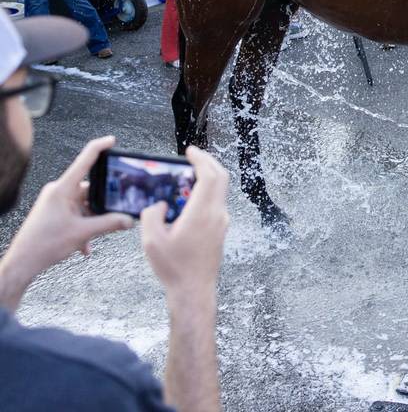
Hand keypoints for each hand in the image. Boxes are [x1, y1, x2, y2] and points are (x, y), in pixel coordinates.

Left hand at [0, 136, 133, 306]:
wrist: (22, 262)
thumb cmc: (44, 244)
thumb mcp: (83, 233)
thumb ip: (110, 224)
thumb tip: (128, 219)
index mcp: (63, 189)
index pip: (84, 160)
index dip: (99, 148)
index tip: (112, 140)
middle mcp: (58, 192)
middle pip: (90, 189)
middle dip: (102, 204)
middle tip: (114, 214)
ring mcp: (55, 202)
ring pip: (84, 205)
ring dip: (92, 220)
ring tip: (92, 237)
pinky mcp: (54, 213)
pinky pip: (76, 215)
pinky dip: (83, 228)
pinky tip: (85, 245)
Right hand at [141, 146, 228, 299]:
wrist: (194, 290)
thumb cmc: (174, 268)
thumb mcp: (151, 240)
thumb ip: (152, 215)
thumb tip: (160, 204)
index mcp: (202, 213)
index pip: (209, 176)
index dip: (201, 159)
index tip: (190, 151)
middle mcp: (217, 214)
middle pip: (220, 178)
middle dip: (208, 163)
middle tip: (192, 157)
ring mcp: (221, 222)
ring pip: (220, 190)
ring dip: (207, 178)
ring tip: (187, 176)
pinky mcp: (220, 230)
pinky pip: (216, 202)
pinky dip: (206, 192)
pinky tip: (189, 198)